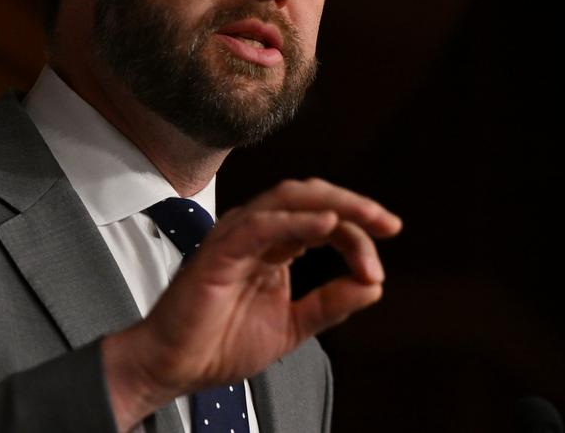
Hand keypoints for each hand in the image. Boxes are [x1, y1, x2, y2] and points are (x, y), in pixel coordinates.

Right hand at [102, 178, 401, 430]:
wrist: (176, 366)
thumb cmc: (220, 343)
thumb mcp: (292, 325)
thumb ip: (329, 304)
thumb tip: (372, 285)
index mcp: (272, 246)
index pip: (322, 221)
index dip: (357, 236)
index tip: (377, 270)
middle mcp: (256, 233)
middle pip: (309, 197)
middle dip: (354, 206)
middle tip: (388, 223)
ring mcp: (236, 237)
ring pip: (288, 199)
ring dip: (334, 206)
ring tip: (369, 221)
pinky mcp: (219, 250)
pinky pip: (262, 226)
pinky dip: (296, 221)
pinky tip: (326, 226)